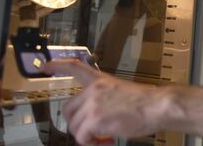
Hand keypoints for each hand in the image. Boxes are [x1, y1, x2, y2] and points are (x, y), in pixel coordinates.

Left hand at [43, 59, 164, 144]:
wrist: (158, 106)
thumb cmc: (146, 103)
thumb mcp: (121, 93)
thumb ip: (104, 100)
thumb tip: (97, 119)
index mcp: (100, 80)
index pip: (74, 67)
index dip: (57, 66)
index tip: (45, 66)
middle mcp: (92, 89)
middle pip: (68, 110)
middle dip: (78, 125)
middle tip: (94, 133)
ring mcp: (92, 104)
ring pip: (74, 126)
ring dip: (87, 137)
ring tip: (105, 139)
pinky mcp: (94, 119)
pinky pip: (82, 137)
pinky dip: (92, 144)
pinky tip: (107, 142)